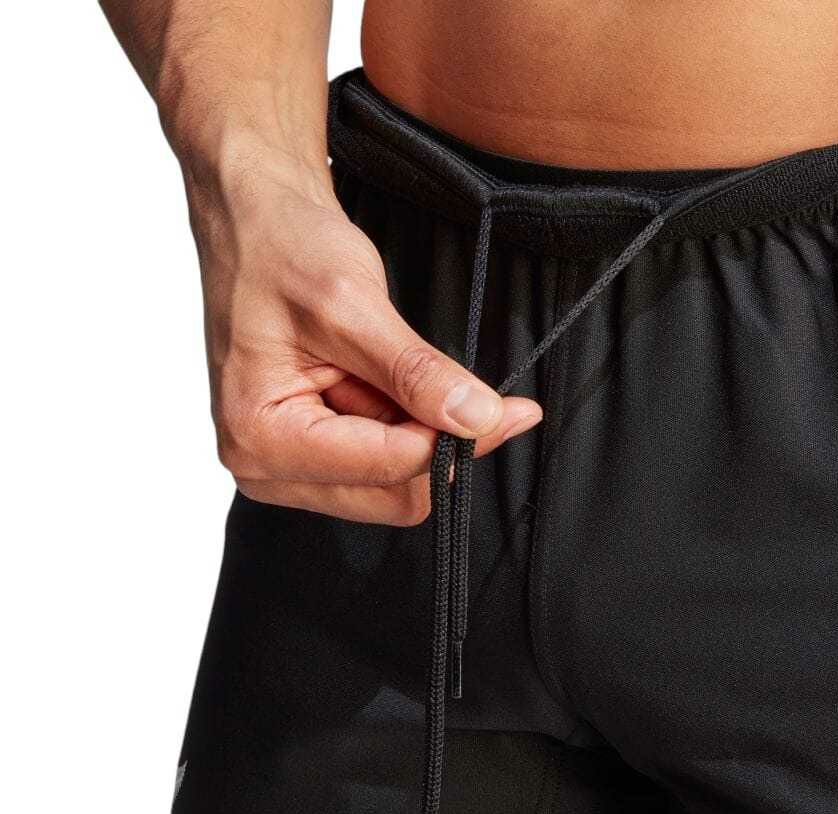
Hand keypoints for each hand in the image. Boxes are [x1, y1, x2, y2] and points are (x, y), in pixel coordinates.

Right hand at [185, 143, 541, 525]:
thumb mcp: (352, 304)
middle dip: (440, 445)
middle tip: (483, 397)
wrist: (254, 222)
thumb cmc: (278, 247)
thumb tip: (477, 419)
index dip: (457, 442)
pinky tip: (400, 384)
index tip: (512, 411)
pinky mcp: (305, 453)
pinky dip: (407, 428)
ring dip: (422, 435)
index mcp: (260, 436)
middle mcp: (262, 465)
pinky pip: (378, 464)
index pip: (388, 468)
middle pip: (392, 495)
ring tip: (409, 370)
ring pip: (391, 486)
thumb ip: (416, 372)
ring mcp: (282, 464)